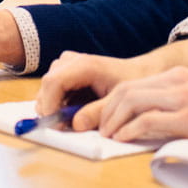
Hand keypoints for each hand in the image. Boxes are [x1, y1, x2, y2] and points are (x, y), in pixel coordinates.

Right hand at [36, 50, 161, 130]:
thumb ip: (98, 113)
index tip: (57, 126)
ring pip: (48, 86)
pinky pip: (53, 87)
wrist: (140, 72)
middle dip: (50, 107)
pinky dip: (58, 101)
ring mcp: (68, 63)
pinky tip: (74, 109)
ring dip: (54, 105)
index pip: (53, 82)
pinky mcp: (67, 70)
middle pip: (47, 84)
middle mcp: (72, 60)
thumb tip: (75, 125)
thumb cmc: (133, 83)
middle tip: (64, 127)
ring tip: (72, 118)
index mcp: (85, 65)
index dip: (50, 105)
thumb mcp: (120, 102)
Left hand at [90, 67, 187, 147]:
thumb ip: (180, 103)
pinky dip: (131, 129)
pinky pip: (150, 120)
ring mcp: (184, 98)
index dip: (110, 102)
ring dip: (113, 120)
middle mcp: (178, 81)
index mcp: (179, 76)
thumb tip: (155, 121)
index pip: (132, 84)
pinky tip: (123, 139)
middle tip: (94, 128)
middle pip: (125, 90)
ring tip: (106, 135)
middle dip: (103, 110)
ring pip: (132, 101)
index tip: (100, 118)